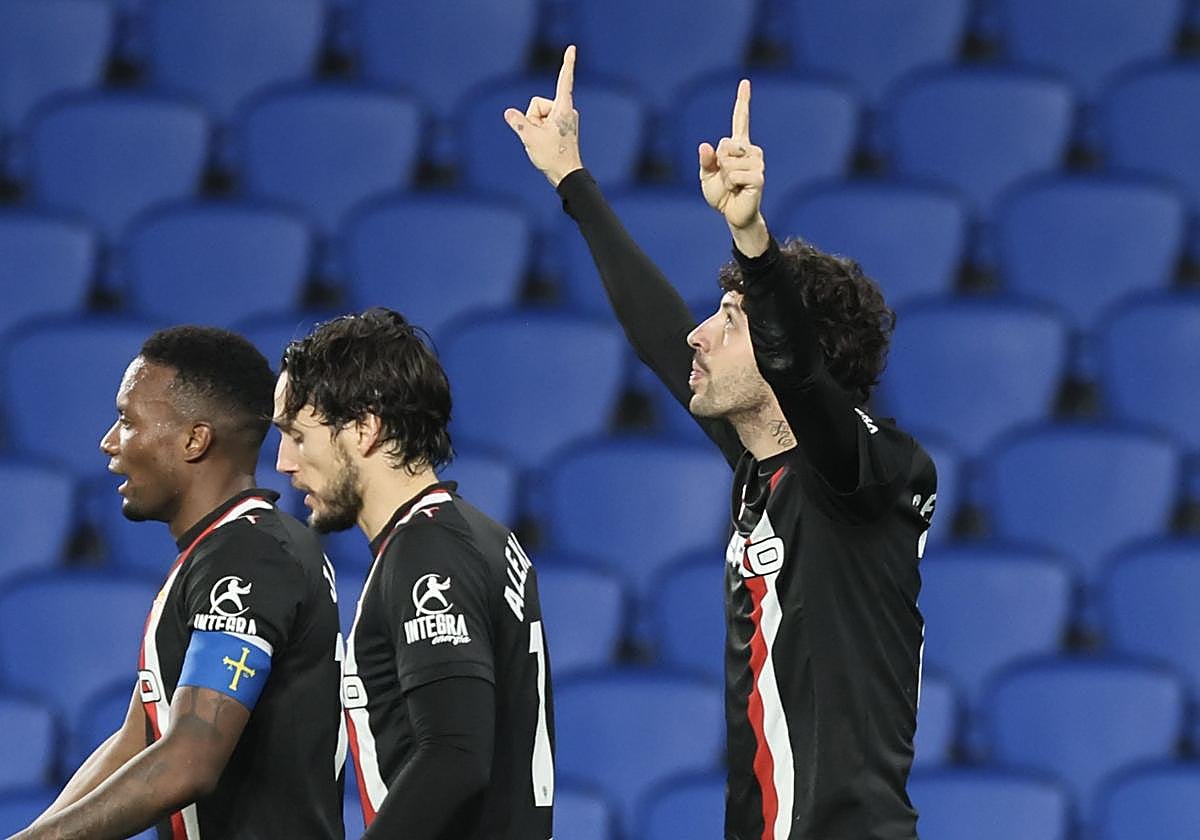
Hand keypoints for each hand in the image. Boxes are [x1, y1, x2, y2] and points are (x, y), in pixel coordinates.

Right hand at [504, 45, 583, 186]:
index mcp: (563, 108)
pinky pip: (542, 122)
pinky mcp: (561, 126)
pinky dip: (539, 131)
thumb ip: (518, 122)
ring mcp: (564, 118)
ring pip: (539, 114)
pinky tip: (545, 144)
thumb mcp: (530, 138)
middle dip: (533, 119)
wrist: (566, 175)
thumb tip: (508, 113)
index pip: (564, 80)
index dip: (567, 63)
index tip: (572, 47)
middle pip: (537, 104)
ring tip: (544, 142)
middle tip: (541, 138)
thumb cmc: (552, 157)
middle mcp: (566, 110)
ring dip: (536, 127)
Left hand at [699, 79, 765, 231]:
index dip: (743, 101)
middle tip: (725, 178)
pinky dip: (729, 184)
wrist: (732, 215)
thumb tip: (705, 145)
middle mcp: (750, 150)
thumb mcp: (707, 175)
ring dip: (724, 176)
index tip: (745, 82)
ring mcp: (757, 163)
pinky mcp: (759, 176)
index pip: (741, 120)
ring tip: (732, 185)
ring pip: (728, 161)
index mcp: (738, 146)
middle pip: (725, 144)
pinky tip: (738, 190)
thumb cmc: (721, 194)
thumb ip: (706, 160)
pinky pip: (734, 174)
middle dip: (718, 162)